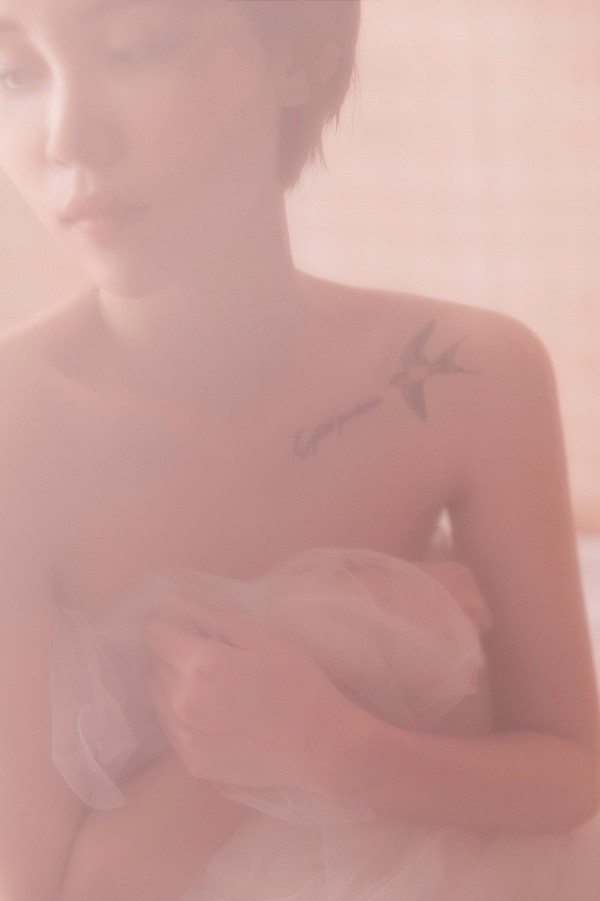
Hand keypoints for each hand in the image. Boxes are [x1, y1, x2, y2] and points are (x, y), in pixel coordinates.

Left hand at [142, 593, 365, 792]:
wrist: (320, 744)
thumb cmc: (296, 681)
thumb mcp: (260, 636)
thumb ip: (209, 615)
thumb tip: (168, 599)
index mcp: (199, 663)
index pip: (154, 633)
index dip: (171, 624)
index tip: (192, 628)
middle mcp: (182, 701)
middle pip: (154, 662)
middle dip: (175, 651)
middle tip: (213, 656)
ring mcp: (184, 736)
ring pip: (157, 693)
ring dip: (174, 682)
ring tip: (214, 685)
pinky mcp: (192, 762)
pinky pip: (169, 725)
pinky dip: (182, 712)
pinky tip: (215, 712)